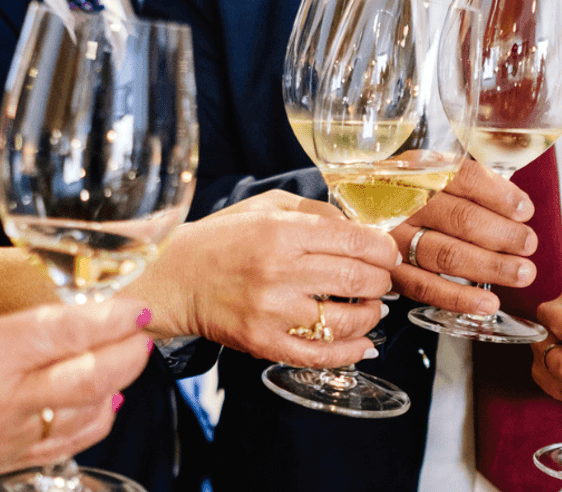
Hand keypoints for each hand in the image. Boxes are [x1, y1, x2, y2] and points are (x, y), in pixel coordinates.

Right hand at [0, 300, 150, 490]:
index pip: (67, 332)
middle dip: (130, 351)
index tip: (136, 305)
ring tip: (126, 357)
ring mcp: (1, 441)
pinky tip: (103, 400)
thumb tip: (65, 321)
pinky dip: (95, 421)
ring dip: (118, 384)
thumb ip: (8, 329)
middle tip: (141, 331)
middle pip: (93, 377)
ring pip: (88, 414)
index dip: (112, 316)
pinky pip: (66, 445)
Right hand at [125, 190, 398, 367]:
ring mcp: (271, 311)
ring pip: (345, 320)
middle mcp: (279, 271)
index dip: (382, 249)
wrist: (173, 278)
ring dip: (371, 315)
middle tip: (383, 280)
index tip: (388, 253)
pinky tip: (362, 344)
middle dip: (382, 280)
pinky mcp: (263, 343)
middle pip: (357, 279)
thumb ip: (315, 210)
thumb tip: (360, 227)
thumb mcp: (266, 206)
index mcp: (281, 231)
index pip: (353, 240)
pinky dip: (350, 352)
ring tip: (371, 308)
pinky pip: (318, 355)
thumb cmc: (223, 238)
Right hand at [389, 159, 537, 313]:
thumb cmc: (404, 194)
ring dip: (490, 267)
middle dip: (502, 234)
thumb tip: (518, 209)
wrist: (353, 211)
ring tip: (521, 273)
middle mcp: (404, 202)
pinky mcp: (390, 271)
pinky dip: (459, 298)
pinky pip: (426, 287)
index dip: (499, 195)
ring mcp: (394, 238)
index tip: (525, 210)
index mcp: (418, 171)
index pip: (464, 178)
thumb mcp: (430, 173)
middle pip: (460, 218)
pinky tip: (487, 303)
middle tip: (528, 244)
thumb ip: (469, 186)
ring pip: (447, 254)